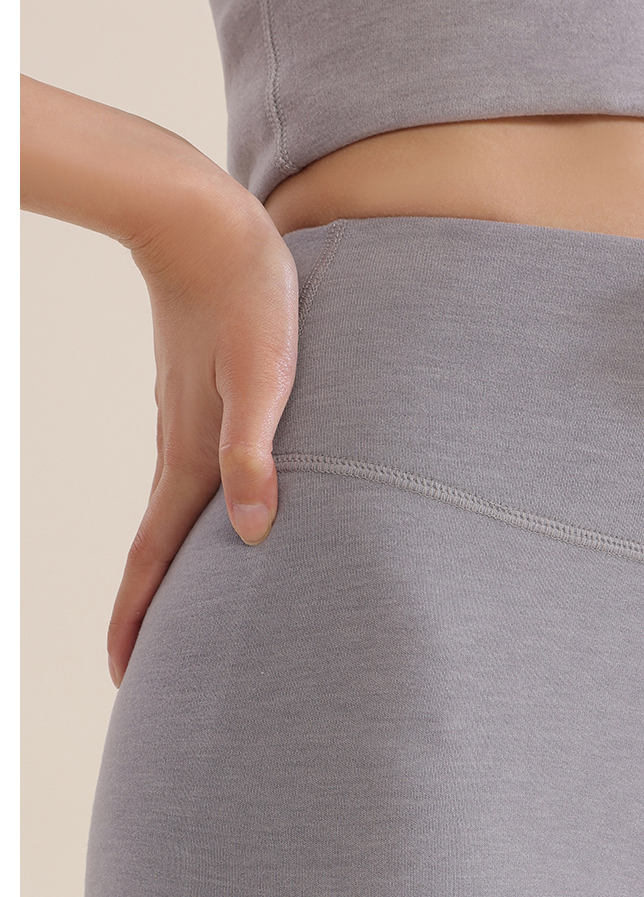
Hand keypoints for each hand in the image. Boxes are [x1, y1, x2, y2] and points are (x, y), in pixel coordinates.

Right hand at [108, 180, 298, 686]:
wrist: (201, 221)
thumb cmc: (247, 294)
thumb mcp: (266, 374)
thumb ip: (259, 453)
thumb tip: (253, 533)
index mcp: (194, 457)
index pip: (157, 557)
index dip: (139, 619)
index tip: (123, 675)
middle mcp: (184, 450)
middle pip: (159, 548)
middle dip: (149, 611)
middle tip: (141, 669)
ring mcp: (188, 424)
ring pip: (176, 514)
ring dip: (169, 566)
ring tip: (175, 610)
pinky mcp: (200, 398)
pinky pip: (192, 478)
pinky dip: (190, 518)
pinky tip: (213, 519)